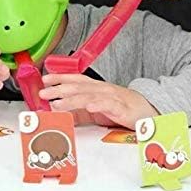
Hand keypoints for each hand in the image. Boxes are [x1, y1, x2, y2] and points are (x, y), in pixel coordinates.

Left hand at [40, 74, 157, 128]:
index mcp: (96, 88)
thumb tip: (57, 112)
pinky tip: (89, 107)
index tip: (45, 79)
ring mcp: (112, 98)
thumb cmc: (121, 109)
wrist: (147, 111)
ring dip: (72, 99)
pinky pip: (109, 105)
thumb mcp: (95, 110)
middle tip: (44, 92)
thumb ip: (77, 111)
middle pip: (78, 87)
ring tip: (58, 103)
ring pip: (90, 96)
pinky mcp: (121, 109)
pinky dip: (98, 105)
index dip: (60, 78)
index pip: (75, 79)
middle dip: (59, 89)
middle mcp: (102, 89)